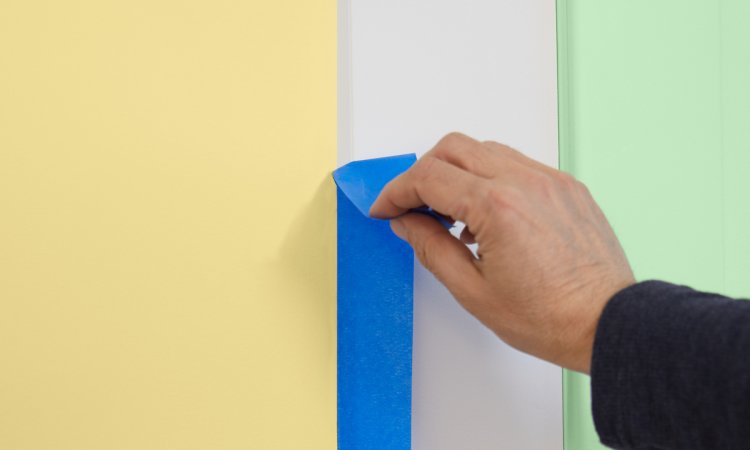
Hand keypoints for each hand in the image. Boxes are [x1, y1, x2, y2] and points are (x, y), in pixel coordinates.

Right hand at [370, 132, 634, 373]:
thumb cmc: (549, 317)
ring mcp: (549, 180)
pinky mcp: (566, 185)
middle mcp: (525, 182)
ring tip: (450, 213)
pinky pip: (516, 163)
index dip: (397, 191)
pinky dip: (489, 177)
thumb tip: (407, 222)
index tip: (386, 208)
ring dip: (456, 171)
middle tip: (411, 206)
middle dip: (422, 172)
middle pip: (453, 148)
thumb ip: (432, 248)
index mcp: (498, 208)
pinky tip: (487, 214)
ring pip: (484, 150)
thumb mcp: (473, 291)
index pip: (428, 177)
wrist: (607, 323)